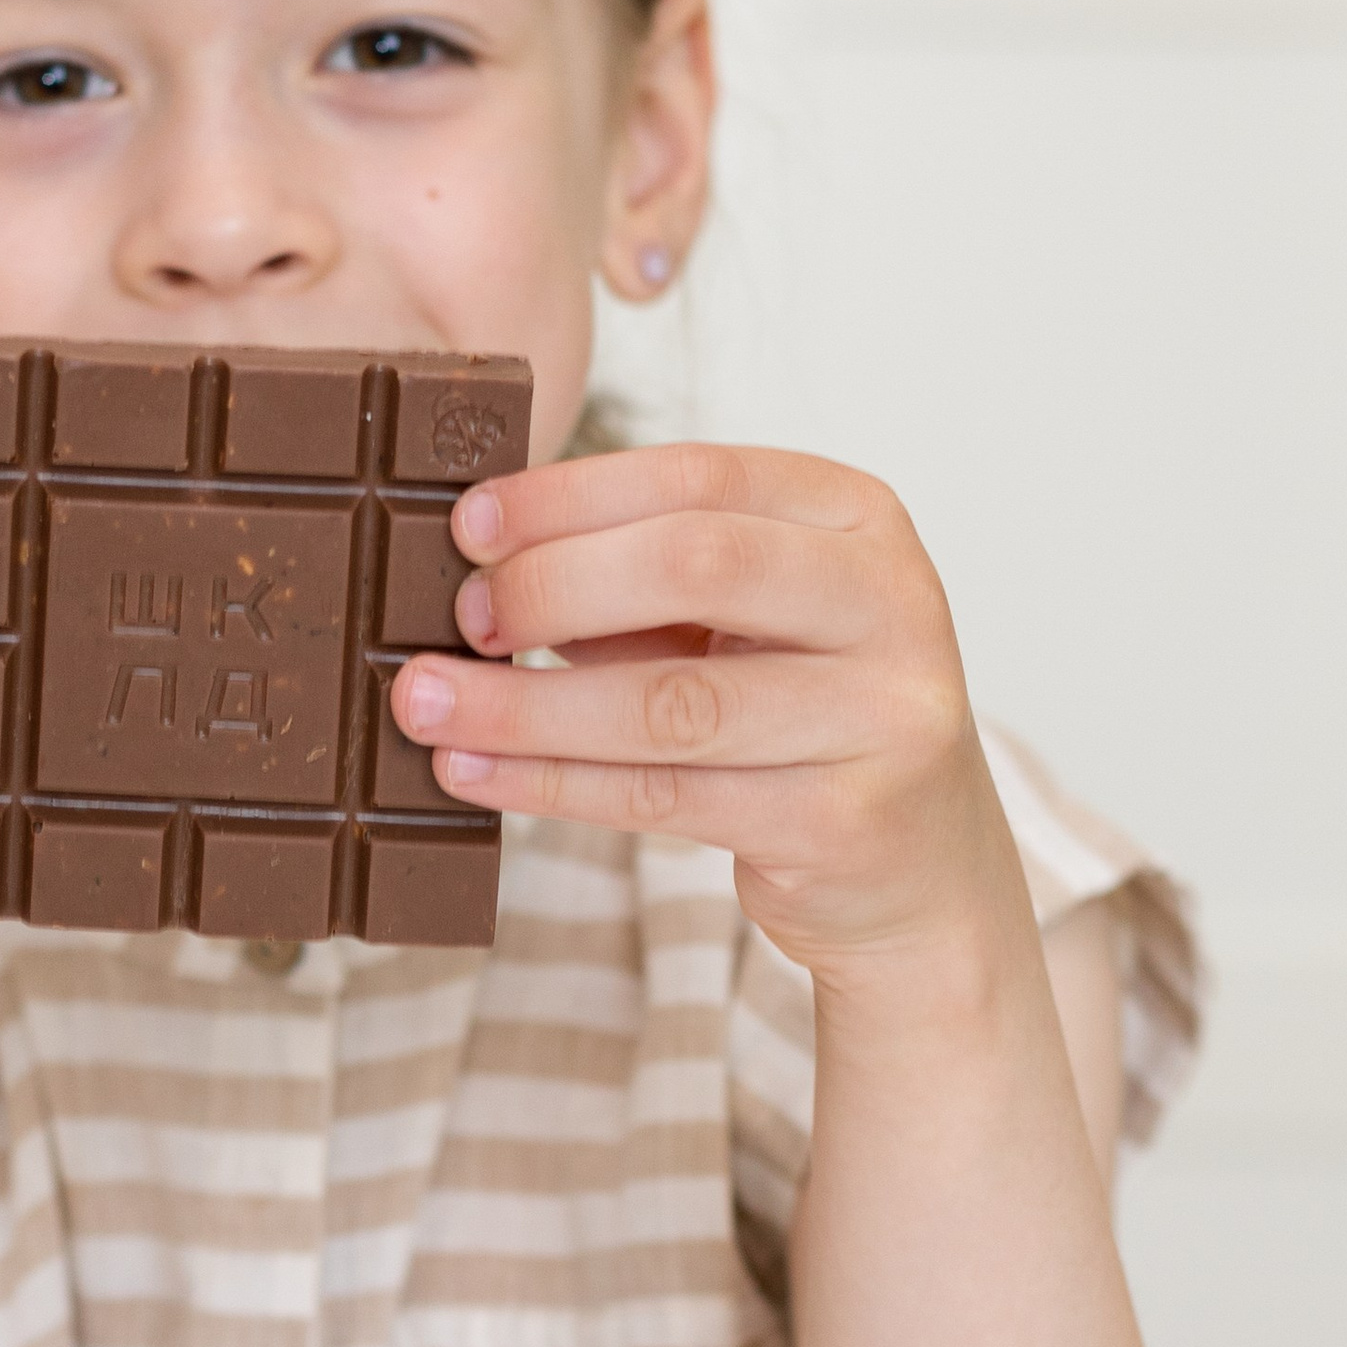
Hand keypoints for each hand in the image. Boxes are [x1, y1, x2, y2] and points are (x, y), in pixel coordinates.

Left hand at [387, 441, 1023, 979]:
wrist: (920, 869)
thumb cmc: (802, 717)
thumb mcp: (745, 620)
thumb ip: (640, 576)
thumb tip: (477, 559)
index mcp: (857, 519)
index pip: (699, 476)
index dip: (570, 496)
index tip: (467, 524)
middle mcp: (891, 603)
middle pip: (694, 566)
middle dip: (551, 585)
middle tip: (457, 617)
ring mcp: (881, 718)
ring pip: (670, 702)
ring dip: (527, 704)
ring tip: (425, 703)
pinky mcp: (844, 823)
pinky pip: (666, 795)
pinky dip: (552, 783)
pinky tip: (473, 773)